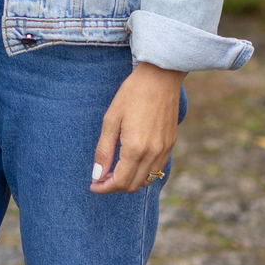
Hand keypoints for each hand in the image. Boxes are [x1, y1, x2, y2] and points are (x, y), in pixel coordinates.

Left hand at [90, 62, 183, 193]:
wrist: (160, 77)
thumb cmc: (132, 93)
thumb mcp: (111, 119)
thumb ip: (104, 150)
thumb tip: (97, 175)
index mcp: (136, 148)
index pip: (120, 182)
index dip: (105, 187)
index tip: (93, 185)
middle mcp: (153, 154)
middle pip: (133, 185)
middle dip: (115, 186)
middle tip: (101, 177)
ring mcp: (164, 150)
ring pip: (146, 180)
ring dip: (130, 181)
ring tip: (115, 170)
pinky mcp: (170, 144)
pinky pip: (157, 169)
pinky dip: (143, 172)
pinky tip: (132, 161)